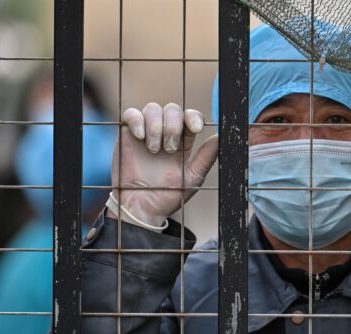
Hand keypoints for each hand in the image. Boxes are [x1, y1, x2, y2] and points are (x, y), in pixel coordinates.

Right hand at [111, 102, 217, 226]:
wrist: (142, 207)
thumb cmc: (168, 195)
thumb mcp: (193, 177)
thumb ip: (207, 156)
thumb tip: (221, 137)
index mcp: (183, 141)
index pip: (190, 116)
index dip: (193, 117)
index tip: (195, 128)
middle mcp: (165, 132)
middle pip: (173, 109)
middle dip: (173, 126)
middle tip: (170, 149)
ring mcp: (146, 132)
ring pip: (153, 109)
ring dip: (156, 127)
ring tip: (155, 150)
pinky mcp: (128, 134)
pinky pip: (131, 114)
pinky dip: (137, 121)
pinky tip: (140, 137)